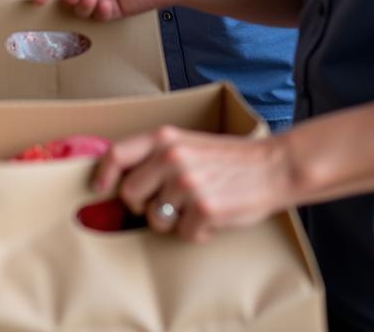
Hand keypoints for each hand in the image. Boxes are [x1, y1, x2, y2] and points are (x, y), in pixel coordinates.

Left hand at [92, 126, 293, 241]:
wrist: (273, 166)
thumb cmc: (228, 159)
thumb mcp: (185, 144)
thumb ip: (156, 156)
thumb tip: (121, 178)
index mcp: (164, 138)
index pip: (117, 154)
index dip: (104, 175)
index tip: (100, 189)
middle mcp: (171, 158)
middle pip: (130, 195)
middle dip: (143, 206)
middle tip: (167, 204)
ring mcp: (187, 184)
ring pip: (156, 219)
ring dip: (173, 221)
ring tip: (195, 207)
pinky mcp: (205, 209)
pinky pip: (185, 234)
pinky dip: (199, 232)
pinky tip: (214, 216)